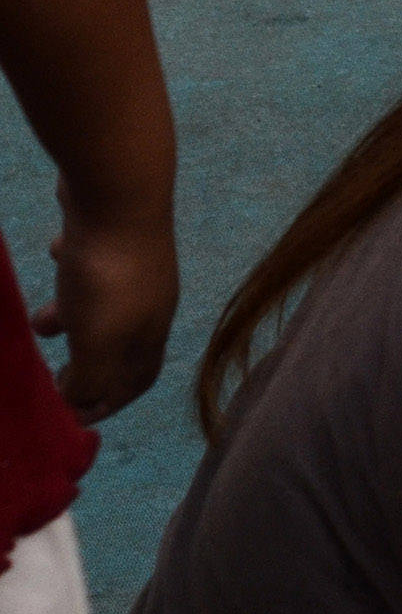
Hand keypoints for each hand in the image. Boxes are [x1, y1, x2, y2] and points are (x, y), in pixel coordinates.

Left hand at [38, 197, 173, 421]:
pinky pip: (89, 271)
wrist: (118, 196)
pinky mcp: (111, 243)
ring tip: (40, 323)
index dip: (107, 404)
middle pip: (119, 349)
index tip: (71, 417)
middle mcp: (148, 305)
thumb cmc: (108, 276)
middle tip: (51, 378)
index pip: (136, 382)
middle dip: (84, 368)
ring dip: (70, 323)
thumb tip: (77, 405)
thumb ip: (89, 378)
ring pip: (100, 310)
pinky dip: (71, 277)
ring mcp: (132, 271)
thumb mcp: (96, 340)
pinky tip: (55, 261)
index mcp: (150, 334)